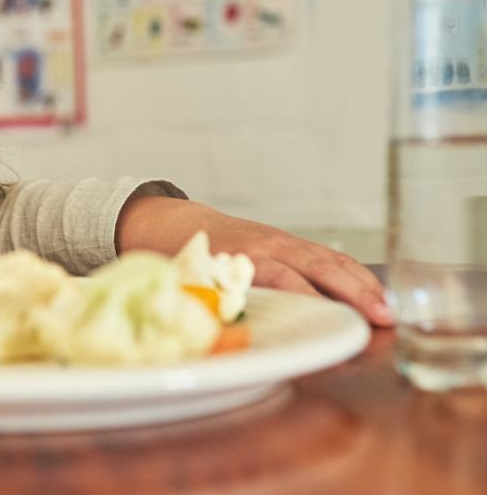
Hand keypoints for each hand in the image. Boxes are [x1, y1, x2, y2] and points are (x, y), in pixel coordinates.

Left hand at [116, 196, 392, 326]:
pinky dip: (356, 274)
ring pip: (331, 260)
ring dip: (364, 284)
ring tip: (390, 312)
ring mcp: (282, 241)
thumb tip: (220, 342)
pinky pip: (330, 257)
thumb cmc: (180, 260)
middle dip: (353, 293)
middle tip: (383, 320)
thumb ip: (205, 307)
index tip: (334, 323)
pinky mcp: (292, 243)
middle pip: (318, 266)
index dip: (310, 299)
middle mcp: (266, 246)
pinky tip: (376, 295)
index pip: (282, 277)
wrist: (175, 223)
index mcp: (239, 257)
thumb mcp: (184, 284)